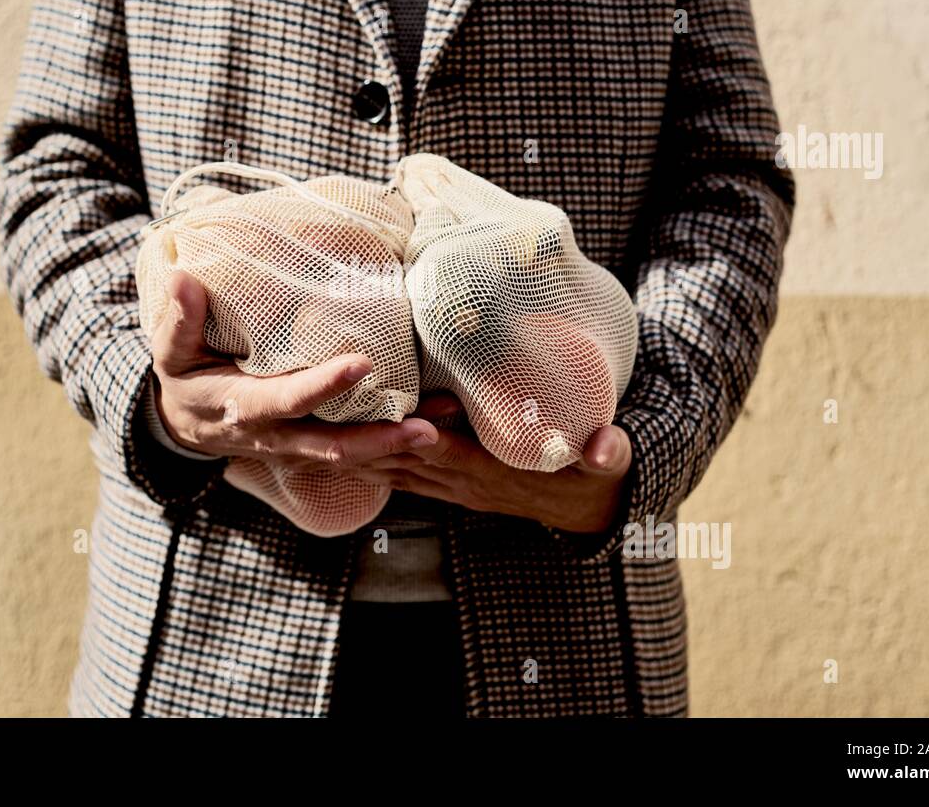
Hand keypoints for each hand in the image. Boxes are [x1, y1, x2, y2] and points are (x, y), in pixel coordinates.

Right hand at [150, 270, 438, 469]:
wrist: (184, 426)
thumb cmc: (183, 378)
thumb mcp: (172, 353)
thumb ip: (180, 320)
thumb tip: (185, 279)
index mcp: (243, 408)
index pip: (289, 399)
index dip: (323, 386)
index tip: (361, 364)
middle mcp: (276, 436)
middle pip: (333, 446)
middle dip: (381, 441)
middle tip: (427, 429)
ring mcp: (297, 448)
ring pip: (351, 455)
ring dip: (396, 445)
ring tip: (442, 427)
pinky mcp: (312, 448)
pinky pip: (355, 453)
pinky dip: (390, 445)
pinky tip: (431, 426)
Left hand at [352, 393, 631, 533]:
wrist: (585, 507)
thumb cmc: (593, 474)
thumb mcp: (609, 463)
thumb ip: (608, 453)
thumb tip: (607, 448)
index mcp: (499, 474)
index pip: (454, 456)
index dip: (425, 441)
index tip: (395, 421)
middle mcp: (466, 485)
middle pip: (408, 466)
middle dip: (369, 447)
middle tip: (329, 423)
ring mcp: (452, 490)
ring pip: (395, 474)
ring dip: (357, 457)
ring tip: (319, 435)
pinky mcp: (446, 487)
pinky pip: (399, 478)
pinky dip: (368, 464)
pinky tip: (336, 450)